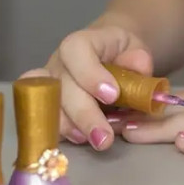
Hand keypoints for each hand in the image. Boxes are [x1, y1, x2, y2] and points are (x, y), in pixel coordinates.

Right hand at [20, 24, 152, 151]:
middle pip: (62, 86)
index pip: (76, 50)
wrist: (109, 56)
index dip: (90, 73)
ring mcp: (48, 86)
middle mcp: (59, 63)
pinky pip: (46, 121)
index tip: (112, 95)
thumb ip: (138, 59)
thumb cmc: (121, 53)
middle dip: (84, 114)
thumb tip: (138, 70)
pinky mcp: (47, 107)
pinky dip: (63, 134)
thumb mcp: (136, 48)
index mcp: (81, 42)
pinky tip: (82, 141)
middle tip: (105, 137)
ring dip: (71, 128)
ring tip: (95, 142)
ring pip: (49, 107)